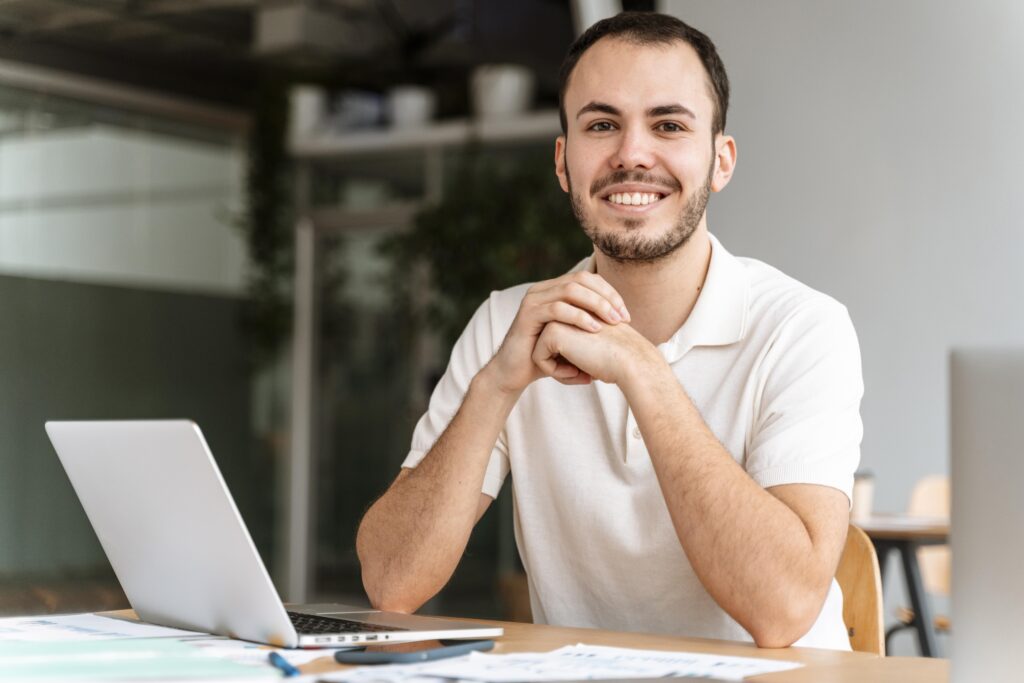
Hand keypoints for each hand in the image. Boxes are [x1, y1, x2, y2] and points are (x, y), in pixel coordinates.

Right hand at [483, 272, 629, 394]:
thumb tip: (624, 320)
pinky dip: (578, 318)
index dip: (610, 293)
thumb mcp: (574, 338)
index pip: (588, 279)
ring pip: (570, 290)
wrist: (515, 372)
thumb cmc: (548, 357)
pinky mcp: (527, 314)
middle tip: (622, 318)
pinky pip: (557, 309)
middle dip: (606, 298)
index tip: (626, 315)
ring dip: (596, 305)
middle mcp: (543, 289)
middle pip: (581, 280)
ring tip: (612, 323)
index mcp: (555, 290)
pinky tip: (594, 329)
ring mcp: (533, 299)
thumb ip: (592, 325)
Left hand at [532, 320, 659, 386]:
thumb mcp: (592, 345)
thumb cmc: (616, 359)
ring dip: (559, 369)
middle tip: (588, 372)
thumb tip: (549, 354)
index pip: (559, 342)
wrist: (631, 361)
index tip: (592, 367)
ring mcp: (558, 316)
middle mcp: (566, 308)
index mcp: (576, 309)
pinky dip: (555, 372)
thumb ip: (572, 343)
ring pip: (541, 351)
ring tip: (583, 372)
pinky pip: (539, 359)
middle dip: (563, 364)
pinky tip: (577, 371)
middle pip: (548, 346)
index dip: (571, 361)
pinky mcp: (552, 330)